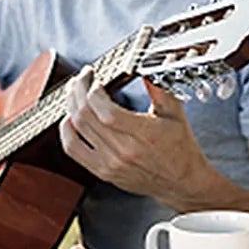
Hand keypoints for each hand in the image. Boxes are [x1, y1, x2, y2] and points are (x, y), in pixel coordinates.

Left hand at [58, 72, 216, 203]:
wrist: (183, 182)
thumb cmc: (181, 149)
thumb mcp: (175, 113)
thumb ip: (158, 88)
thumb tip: (144, 66)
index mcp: (144, 135)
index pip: (106, 111)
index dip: (93, 91)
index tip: (95, 77)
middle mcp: (125, 151)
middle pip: (87, 115)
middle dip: (79, 90)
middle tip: (82, 78)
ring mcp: (111, 163)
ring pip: (77, 129)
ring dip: (71, 106)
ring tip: (74, 92)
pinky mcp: (103, 172)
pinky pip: (73, 149)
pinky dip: (66, 131)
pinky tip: (69, 118)